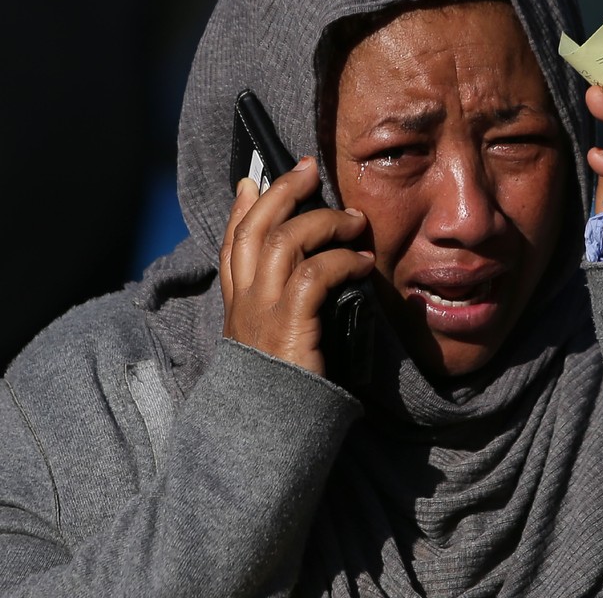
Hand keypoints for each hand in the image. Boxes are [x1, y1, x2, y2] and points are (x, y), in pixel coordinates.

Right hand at [219, 156, 374, 376]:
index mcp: (239, 305)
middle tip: (310, 170)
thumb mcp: (275, 343)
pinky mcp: (290, 327)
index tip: (256, 180)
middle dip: (283, 191)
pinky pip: (315, 274)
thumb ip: (284, 310)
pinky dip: (343, 260)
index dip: (244, 208)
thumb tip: (312, 278)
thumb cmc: (284, 392)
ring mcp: (263, 312)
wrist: (267, 439)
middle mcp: (245, 302)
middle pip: (255, 227)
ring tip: (355, 221)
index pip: (233, 242)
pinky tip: (364, 264)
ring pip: (284, 240)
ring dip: (324, 221)